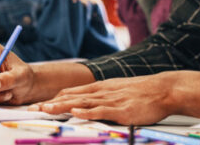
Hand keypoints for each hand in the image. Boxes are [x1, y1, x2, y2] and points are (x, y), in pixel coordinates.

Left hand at [34, 72, 174, 124]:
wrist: (165, 89)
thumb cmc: (145, 92)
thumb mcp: (121, 90)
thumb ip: (106, 97)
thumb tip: (92, 104)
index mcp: (103, 87)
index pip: (74, 92)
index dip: (56, 98)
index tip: (41, 104)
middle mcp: (104, 91)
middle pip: (73, 96)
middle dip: (52, 103)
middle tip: (34, 108)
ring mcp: (112, 100)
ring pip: (83, 103)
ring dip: (63, 107)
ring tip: (46, 109)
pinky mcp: (122, 110)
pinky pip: (102, 111)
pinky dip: (88, 111)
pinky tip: (76, 112)